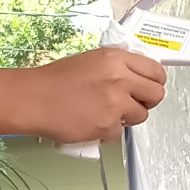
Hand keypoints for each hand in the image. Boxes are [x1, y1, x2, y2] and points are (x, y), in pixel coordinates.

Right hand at [21, 46, 166, 142]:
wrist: (33, 98)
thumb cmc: (55, 79)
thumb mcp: (91, 60)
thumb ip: (117, 66)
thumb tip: (137, 77)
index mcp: (116, 58)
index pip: (156, 71)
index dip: (154, 82)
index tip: (147, 87)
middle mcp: (120, 79)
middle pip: (156, 94)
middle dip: (148, 101)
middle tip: (133, 103)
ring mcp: (115, 103)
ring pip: (141, 115)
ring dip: (128, 117)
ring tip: (107, 112)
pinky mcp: (107, 125)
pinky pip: (120, 132)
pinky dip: (108, 130)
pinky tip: (92, 121)